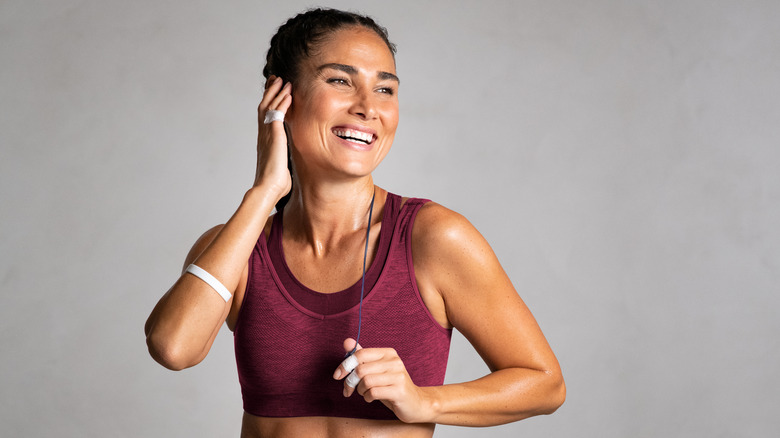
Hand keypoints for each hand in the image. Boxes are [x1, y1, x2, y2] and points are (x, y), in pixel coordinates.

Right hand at [254, 75, 292, 200]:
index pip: (265, 116)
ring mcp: (267, 134)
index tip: (273, 91)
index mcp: (265, 140)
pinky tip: (288, 94)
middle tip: (275, 78)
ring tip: (283, 80)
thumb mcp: (280, 166)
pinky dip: (282, 102)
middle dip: (270, 91)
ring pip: (269, 106)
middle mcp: (264, 134)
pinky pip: (278, 114)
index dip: (269, 102)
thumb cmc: (275, 183)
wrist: (269, 187)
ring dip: (276, 92)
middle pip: (264, 106)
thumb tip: (287, 167)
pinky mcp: (274, 135)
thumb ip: (283, 160)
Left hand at [333, 338, 434, 422]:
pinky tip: (371, 398)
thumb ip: (362, 356)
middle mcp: (394, 361)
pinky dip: (367, 397)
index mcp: (388, 353)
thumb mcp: (377, 370)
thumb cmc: (392, 386)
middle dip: (350, 382)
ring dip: (360, 390)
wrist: (416, 403)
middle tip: (348, 390)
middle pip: (361, 369)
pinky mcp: (399, 390)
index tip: (337, 376)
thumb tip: (347, 341)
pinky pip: (373, 392)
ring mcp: (398, 376)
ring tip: (364, 393)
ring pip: (366, 381)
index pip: (360, 354)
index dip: (345, 365)